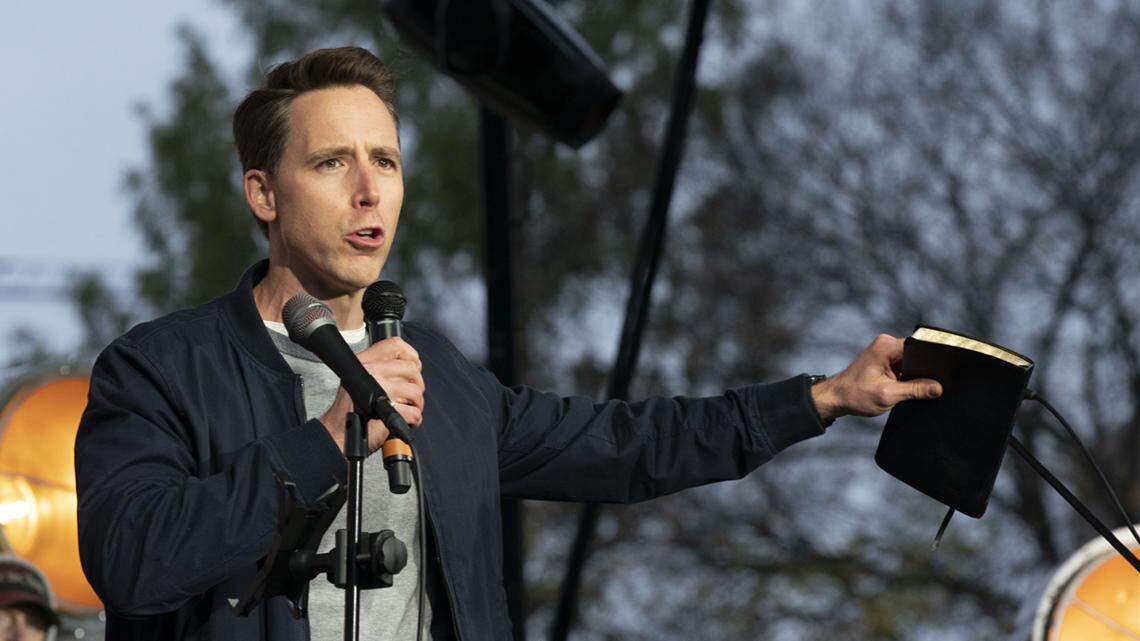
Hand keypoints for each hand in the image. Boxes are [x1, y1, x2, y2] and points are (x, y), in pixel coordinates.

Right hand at [319, 337, 424, 453]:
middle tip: (412, 396)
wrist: (338, 432)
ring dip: (417, 404)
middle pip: (411, 368)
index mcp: (364, 361)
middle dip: (418, 385)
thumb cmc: (352, 408)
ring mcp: (378, 390)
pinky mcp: (386, 410)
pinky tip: (407, 421)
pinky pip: (413, 411)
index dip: (410, 354)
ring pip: (415, 391)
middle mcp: (370, 372)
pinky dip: (414, 420)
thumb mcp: (360, 379)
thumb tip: (411, 364)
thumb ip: (381, 367)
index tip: (413, 366)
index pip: (395, 344)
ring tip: (409, 409)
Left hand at [811, 334, 941, 423]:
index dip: (933, 360)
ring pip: (913, 360)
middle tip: (933, 386)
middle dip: (926, 369)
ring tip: (918, 387)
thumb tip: (938, 388)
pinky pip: (905, 364)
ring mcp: (886, 351)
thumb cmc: (855, 395)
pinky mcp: (886, 359)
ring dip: (917, 373)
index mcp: (886, 347)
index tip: (944, 373)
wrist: (836, 397)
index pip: (920, 347)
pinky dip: (909, 375)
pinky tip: (910, 386)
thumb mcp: (888, 395)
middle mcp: (886, 344)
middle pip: (918, 353)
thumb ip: (915, 390)